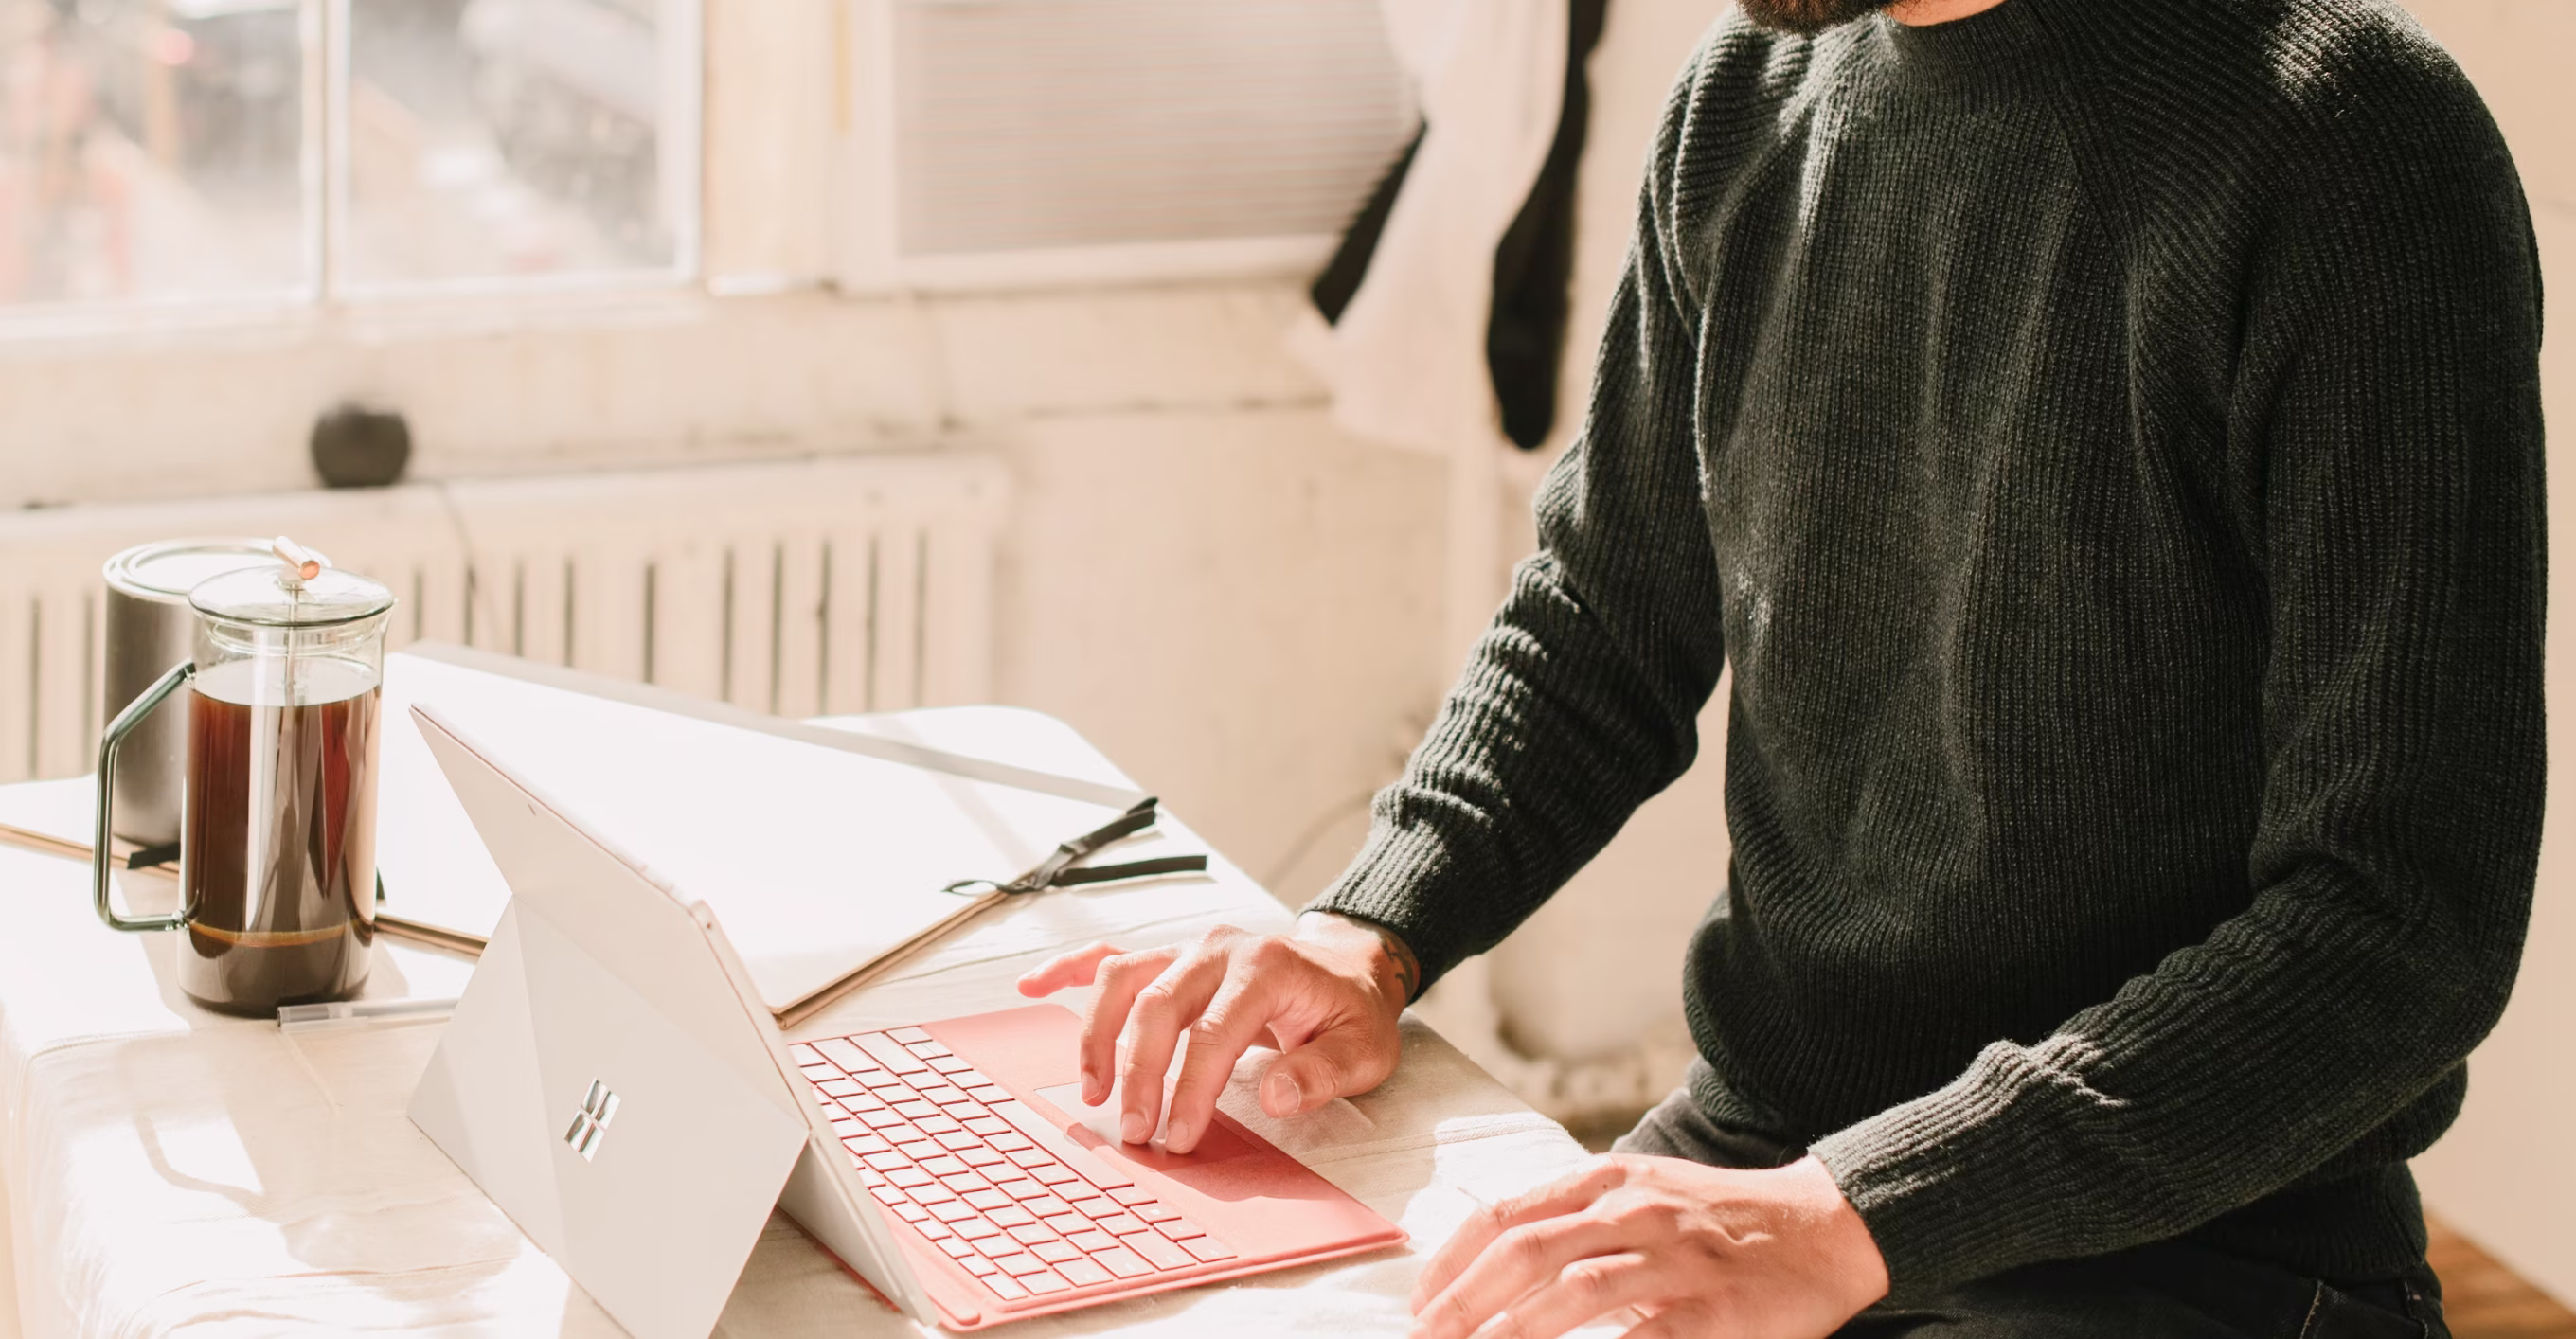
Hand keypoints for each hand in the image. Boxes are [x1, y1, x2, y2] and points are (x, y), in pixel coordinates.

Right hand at [1013, 912, 1415, 1153]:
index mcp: (1267, 968)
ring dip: (1097, 1036)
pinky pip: (1110, 956)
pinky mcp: (1171, 957)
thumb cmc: (1350, 1012)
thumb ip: (1324, 1071)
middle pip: (1157, 1006)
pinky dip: (1069, 970)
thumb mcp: (1364, 1048)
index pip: (1214, 1032)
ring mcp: (1188, 949)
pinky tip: (1034, 986)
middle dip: (1138, 1073)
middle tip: (1135, 1131)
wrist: (1348, 967)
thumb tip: (1276, 1095)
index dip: (1191, 1088)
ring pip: (1123, 980)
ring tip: (1092, 1093)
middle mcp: (1219, 950)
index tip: (1178, 1136)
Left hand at [1410, 1154, 1887, 1338]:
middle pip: (1525, 1251)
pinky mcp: (1711, 1308)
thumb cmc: (1723, 1219)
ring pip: (1572, 1292)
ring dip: (1510, 1332)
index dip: (1453, 1259)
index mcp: (1608, 1182)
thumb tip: (1502, 1258)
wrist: (1825, 1228)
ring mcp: (1673, 1258)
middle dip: (1463, 1301)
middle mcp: (1634, 1211)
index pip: (1508, 1214)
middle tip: (1425, 1338)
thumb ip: (1579, 1221)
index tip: (1420, 1299)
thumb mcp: (1644, 1194)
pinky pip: (1641, 1338)